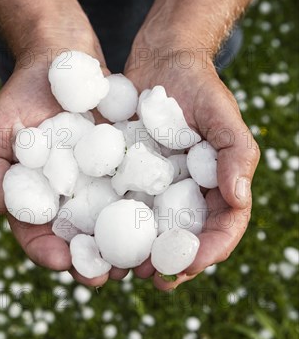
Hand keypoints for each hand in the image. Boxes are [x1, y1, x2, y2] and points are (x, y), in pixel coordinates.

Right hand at [0, 32, 126, 287]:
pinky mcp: (124, 168)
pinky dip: (146, 213)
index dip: (46, 251)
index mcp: (36, 199)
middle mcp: (68, 199)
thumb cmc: (24, 93)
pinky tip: (161, 224)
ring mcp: (98, 186)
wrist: (64, 61)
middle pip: (79, 242)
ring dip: (125, 249)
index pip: (36, 235)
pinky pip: (136, 195)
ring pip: (111, 227)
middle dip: (93, 263)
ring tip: (140, 262)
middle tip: (110, 276)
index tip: (63, 261)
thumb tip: (3, 210)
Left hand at [124, 34, 259, 290]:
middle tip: (154, 277)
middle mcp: (190, 194)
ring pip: (154, 233)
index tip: (190, 262)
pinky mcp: (131, 179)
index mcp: (219, 185)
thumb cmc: (198, 85)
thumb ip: (235, 153)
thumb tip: (238, 199)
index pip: (224, 227)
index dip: (211, 250)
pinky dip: (115, 229)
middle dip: (173, 263)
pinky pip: (124, 209)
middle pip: (187, 240)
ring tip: (125, 270)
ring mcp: (159, 189)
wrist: (160, 61)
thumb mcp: (221, 114)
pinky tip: (99, 241)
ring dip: (142, 256)